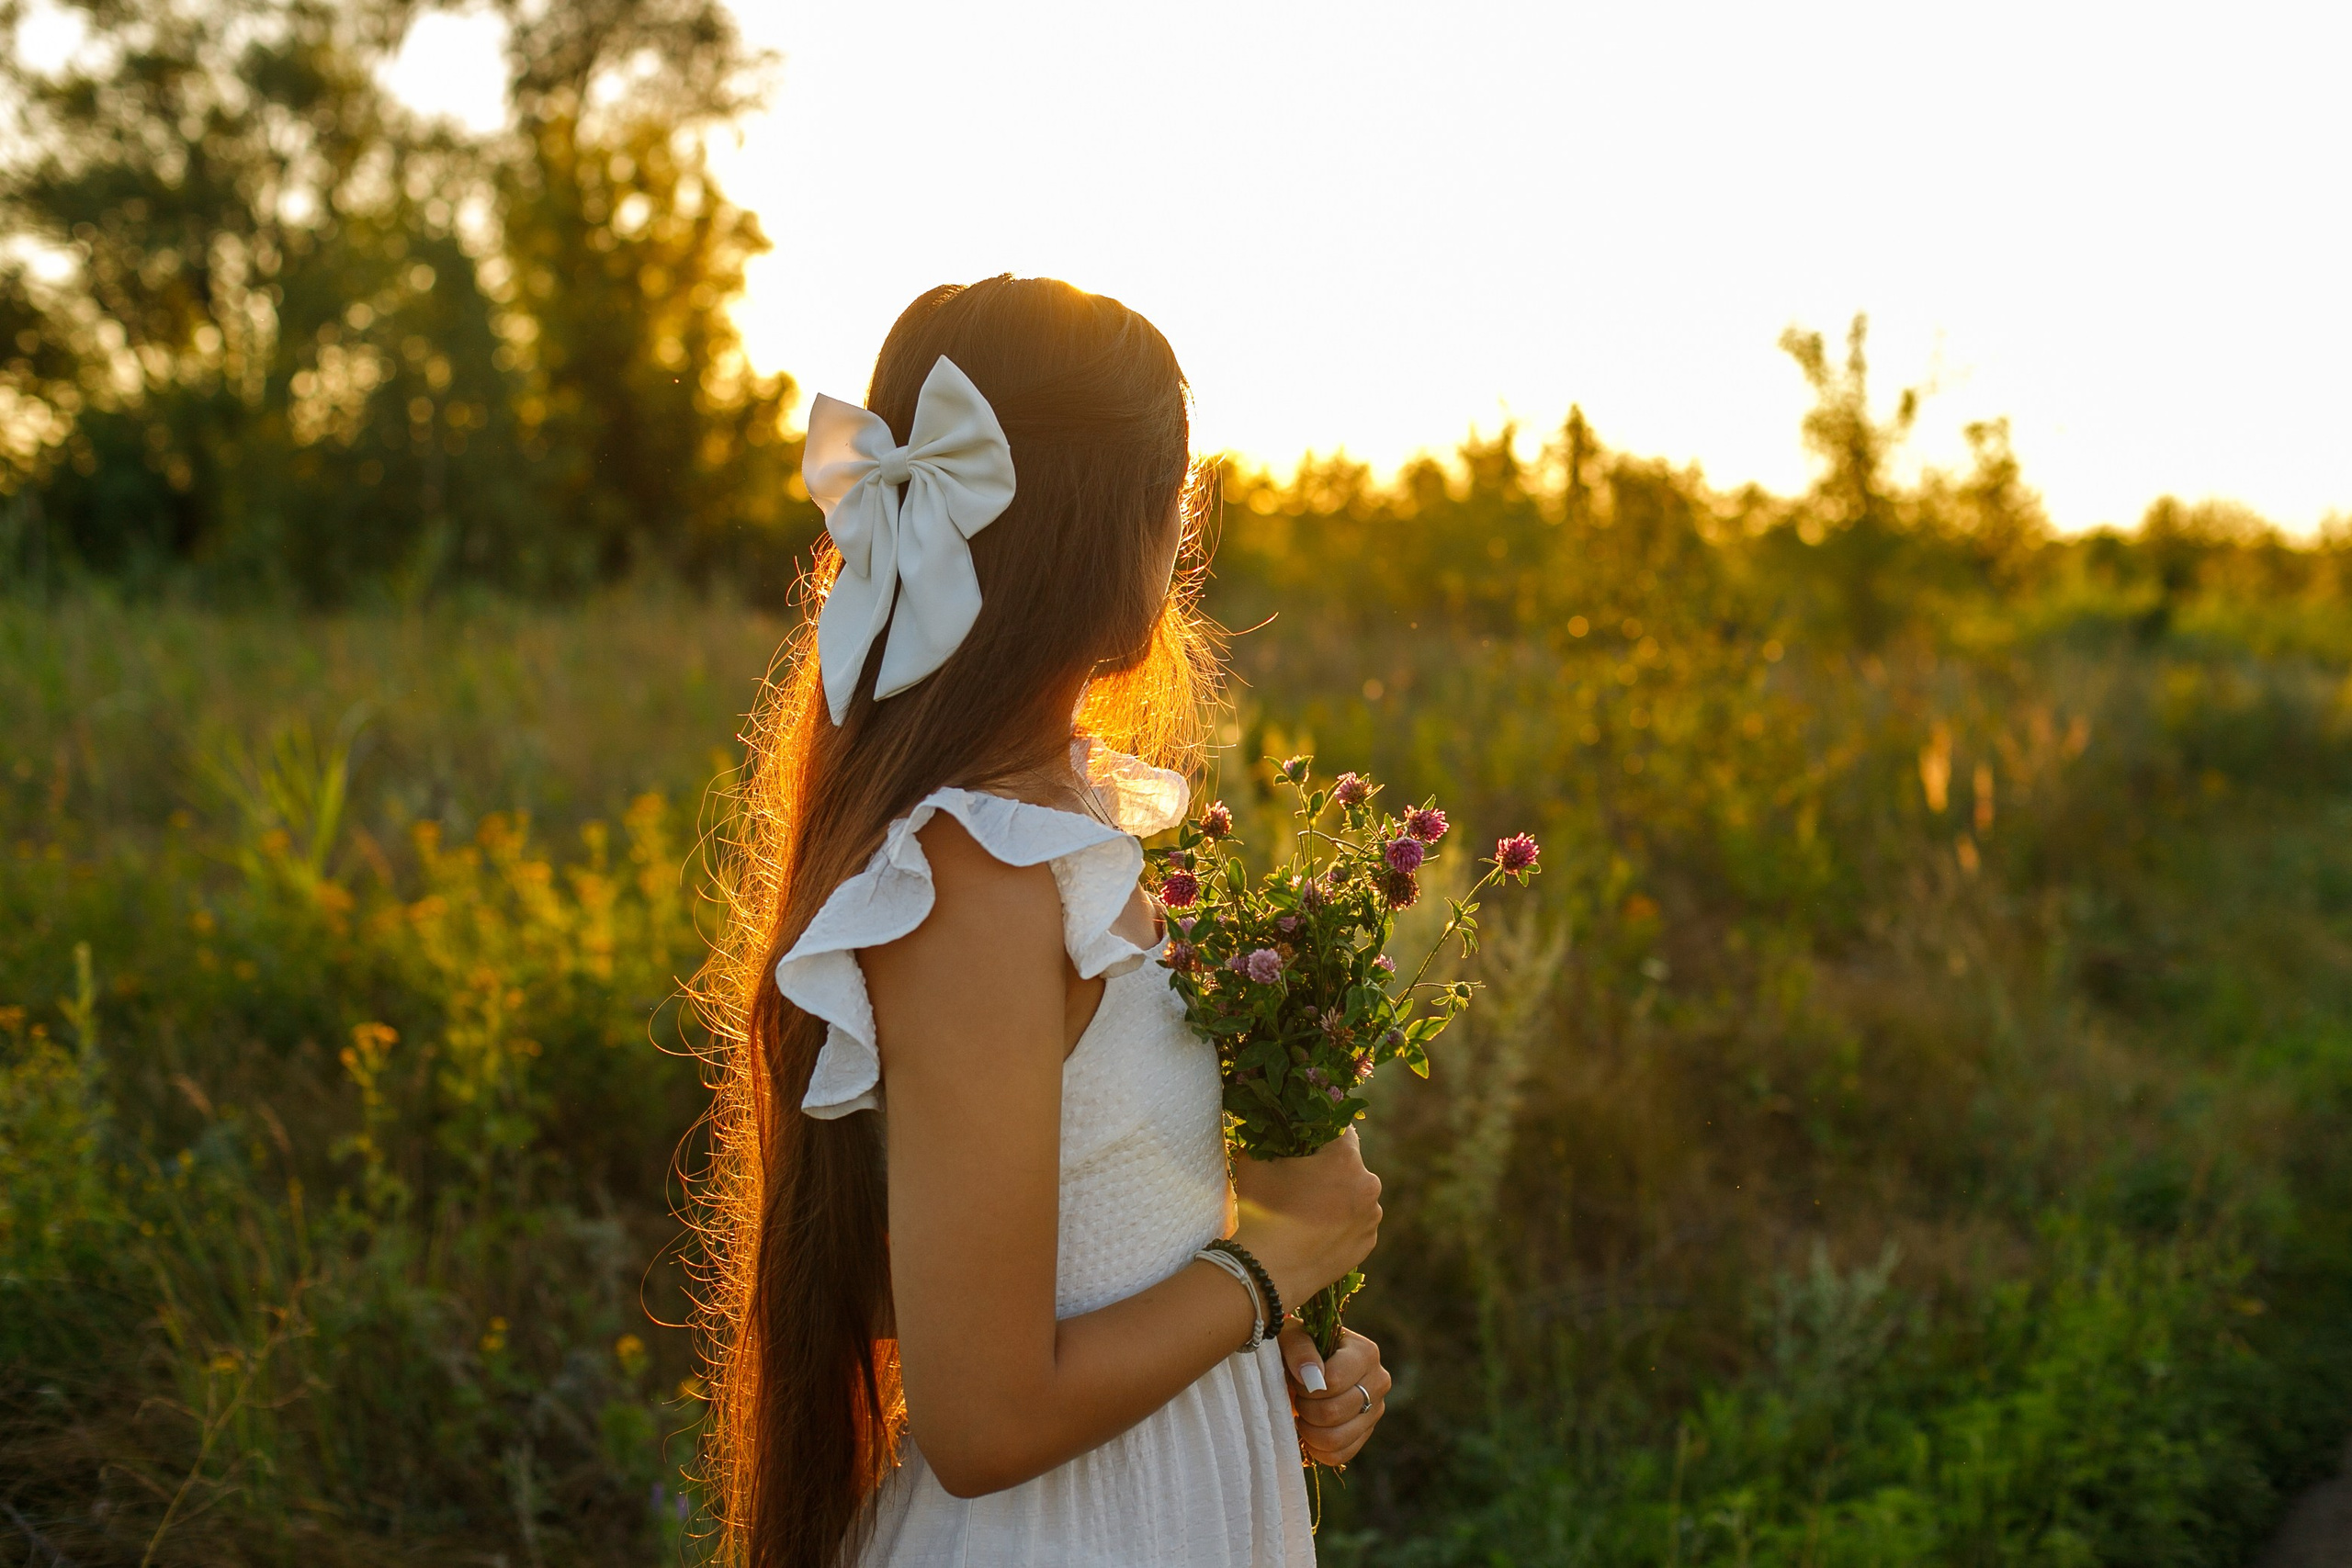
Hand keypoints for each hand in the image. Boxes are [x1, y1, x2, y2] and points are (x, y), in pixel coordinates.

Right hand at [1229, 1126, 1382, 1309]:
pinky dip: (1340, 1224)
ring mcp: (1371, 1218)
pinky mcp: (1367, 1245)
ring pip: (1354, 1196)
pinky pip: (1355, 1224)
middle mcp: (1368, 1185)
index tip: (1304, 1146)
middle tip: (1300, 1183)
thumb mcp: (1254, 1164)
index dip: (1319, 1135)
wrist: (1267, 1272)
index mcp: (1345, 1159)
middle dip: (1328, 1169)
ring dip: (1336, 1197)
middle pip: (1349, 1165)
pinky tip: (1315, 1233)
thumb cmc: (1262, 1212)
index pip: (1340, 1130)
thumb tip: (1265, 1135)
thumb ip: (1265, 1142)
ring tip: (1306, 1213)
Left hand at [1278, 1323, 1389, 1465]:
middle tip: (1298, 1398)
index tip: (1296, 1378)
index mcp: (1365, 1353)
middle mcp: (1379, 1381)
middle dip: (1305, 1408)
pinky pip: (1339, 1455)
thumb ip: (1300, 1348)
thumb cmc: (1298, 1347)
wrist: (1307, 1365)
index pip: (1334, 1381)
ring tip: (1302, 1414)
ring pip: (1337, 1438)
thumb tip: (1312, 1376)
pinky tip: (1309, 1431)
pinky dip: (1317, 1449)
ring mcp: (1375, 1411)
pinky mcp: (1366, 1433)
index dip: (1306, 1386)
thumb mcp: (1292, 1335)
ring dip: (1309, 1430)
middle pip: (1334, 1412)